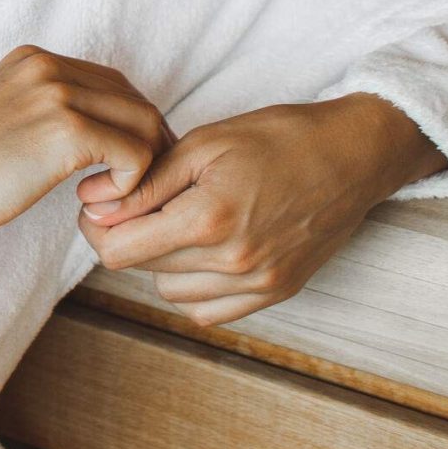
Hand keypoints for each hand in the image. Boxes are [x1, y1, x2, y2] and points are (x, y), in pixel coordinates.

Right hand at [0, 44, 174, 280]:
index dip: (131, 124)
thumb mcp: (6, 117)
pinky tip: (92, 201)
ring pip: (144, 123)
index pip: (112, 82)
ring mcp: (56, 94)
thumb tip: (107, 125)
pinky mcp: (66, 130)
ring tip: (106, 197)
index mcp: (31, 58)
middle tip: (135, 186)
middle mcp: (46, 65)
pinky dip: (128, 184)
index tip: (128, 163)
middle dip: (148, 143)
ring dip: (140, 167)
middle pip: (134, 98)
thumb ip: (48, 107)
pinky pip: (135, 154)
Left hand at [71, 92, 445, 326]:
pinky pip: (209, 310)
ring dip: (161, 261)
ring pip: (171, 291)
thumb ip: (144, 183)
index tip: (101, 202)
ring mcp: (259, 284)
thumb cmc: (279, 139)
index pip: (118, 251)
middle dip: (129, 235)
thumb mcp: (202, 145)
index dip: (96, 225)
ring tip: (180, 220)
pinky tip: (203, 250)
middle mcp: (234, 263)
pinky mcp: (277, 292)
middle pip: (141, 269)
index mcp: (209, 220)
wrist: (354, 155)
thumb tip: (93, 205)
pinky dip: (194, 286)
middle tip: (143, 201)